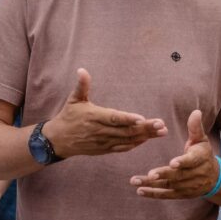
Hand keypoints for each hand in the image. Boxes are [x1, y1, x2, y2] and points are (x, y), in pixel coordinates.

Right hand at [43, 69, 166, 157]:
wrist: (58, 140)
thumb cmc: (68, 116)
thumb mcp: (74, 99)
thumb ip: (82, 86)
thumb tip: (82, 70)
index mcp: (94, 117)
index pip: (114, 118)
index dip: (128, 119)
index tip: (143, 118)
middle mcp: (100, 131)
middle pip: (126, 131)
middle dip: (145, 128)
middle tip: (161, 125)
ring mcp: (103, 142)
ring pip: (127, 140)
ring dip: (145, 136)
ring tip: (161, 131)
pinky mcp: (105, 149)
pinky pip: (123, 147)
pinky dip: (136, 144)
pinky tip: (147, 138)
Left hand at [130, 110, 216, 198]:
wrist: (215, 177)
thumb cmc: (203, 153)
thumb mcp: (201, 139)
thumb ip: (195, 127)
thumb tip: (196, 112)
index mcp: (200, 158)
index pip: (192, 160)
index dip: (182, 162)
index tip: (172, 163)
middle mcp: (196, 174)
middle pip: (178, 175)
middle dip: (163, 175)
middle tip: (149, 175)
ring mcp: (189, 186)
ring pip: (170, 186)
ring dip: (152, 185)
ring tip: (135, 181)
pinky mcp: (182, 195)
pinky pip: (167, 195)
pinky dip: (153, 194)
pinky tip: (140, 191)